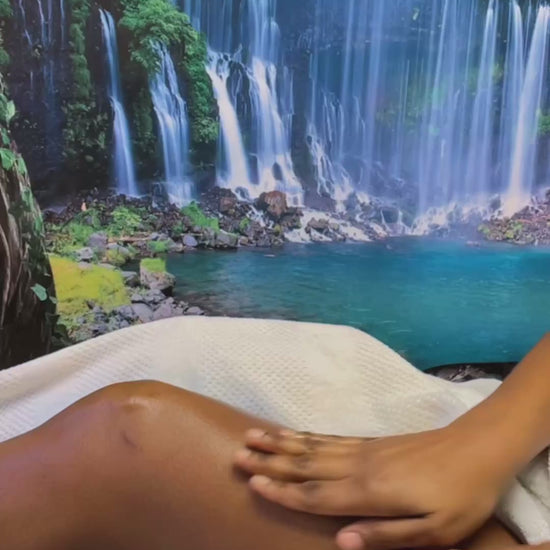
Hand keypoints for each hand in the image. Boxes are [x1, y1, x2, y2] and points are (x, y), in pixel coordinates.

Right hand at [234, 425, 516, 549]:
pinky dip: (307, 436)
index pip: (315, 493)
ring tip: (255, 435)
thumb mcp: (432, 531)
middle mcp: (358, 466)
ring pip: (313, 446)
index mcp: (369, 491)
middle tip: (238, 452)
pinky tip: (296, 434)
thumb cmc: (459, 496)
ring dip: (282, 443)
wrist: (477, 448)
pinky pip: (331, 437)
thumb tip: (341, 541)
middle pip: (305, 464)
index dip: (282, 490)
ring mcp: (364, 449)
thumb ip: (384, 536)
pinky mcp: (372, 441)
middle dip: (270, 461)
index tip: (251, 482)